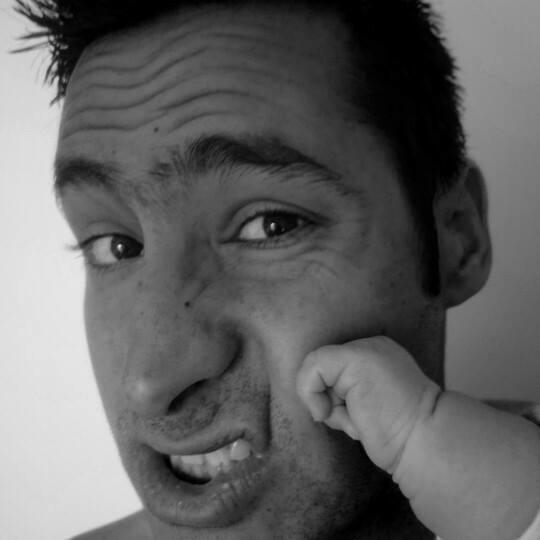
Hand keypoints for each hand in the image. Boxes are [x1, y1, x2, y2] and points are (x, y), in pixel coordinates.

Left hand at [296, 336, 539, 539]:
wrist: (427, 442)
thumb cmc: (401, 435)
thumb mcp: (369, 405)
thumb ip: (348, 391)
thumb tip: (317, 396)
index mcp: (378, 356)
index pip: (334, 372)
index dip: (338, 402)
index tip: (363, 419)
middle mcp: (371, 346)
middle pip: (324, 372)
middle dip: (333, 404)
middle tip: (363, 420)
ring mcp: (363, 348)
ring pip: (316, 372)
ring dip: (330, 408)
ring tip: (363, 418)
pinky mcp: (353, 357)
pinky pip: (311, 371)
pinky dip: (313, 396)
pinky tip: (342, 414)